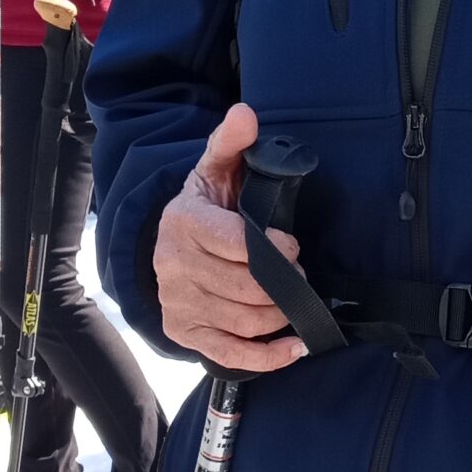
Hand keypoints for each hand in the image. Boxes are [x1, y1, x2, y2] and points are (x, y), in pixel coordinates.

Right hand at [154, 101, 307, 371]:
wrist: (170, 243)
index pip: (238, 244)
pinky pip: (230, 354)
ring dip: (282, 316)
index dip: (275, 249)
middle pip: (246, 288)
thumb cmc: (206, 206)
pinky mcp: (186, 333)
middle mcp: (174, 265)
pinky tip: (294, 347)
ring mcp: (179, 303)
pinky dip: (269, 357)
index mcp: (183, 222)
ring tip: (297, 302)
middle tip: (301, 276)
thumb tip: (245, 114)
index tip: (292, 246)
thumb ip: (232, 142)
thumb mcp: (215, 167)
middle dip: (285, 284)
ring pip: (244, 321)